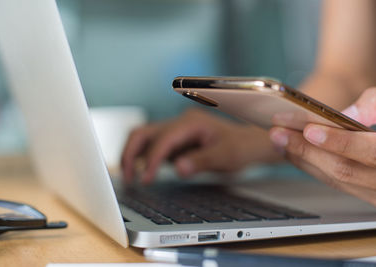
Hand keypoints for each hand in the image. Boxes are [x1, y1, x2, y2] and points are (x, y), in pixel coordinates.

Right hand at [121, 108, 274, 183]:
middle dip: (130, 153)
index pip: (163, 139)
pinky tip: (146, 174)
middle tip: (127, 177)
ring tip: (132, 178)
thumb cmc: (239, 147)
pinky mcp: (175, 141)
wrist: (248, 143)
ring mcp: (176, 131)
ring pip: (144, 138)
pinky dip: (144, 159)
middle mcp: (180, 122)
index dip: (152, 160)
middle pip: (143, 132)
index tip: (146, 179)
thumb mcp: (225, 156)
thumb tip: (178, 168)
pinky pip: (153, 147)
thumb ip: (201, 161)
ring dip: (134, 156)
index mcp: (191, 122)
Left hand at [269, 88, 375, 208]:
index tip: (310, 129)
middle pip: (345, 170)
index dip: (340, 142)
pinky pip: (339, 184)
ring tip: (279, 140)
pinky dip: (314, 168)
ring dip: (303, 160)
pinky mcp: (373, 199)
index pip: (373, 153)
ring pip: (337, 180)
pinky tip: (296, 154)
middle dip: (306, 149)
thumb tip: (349, 114)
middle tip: (278, 131)